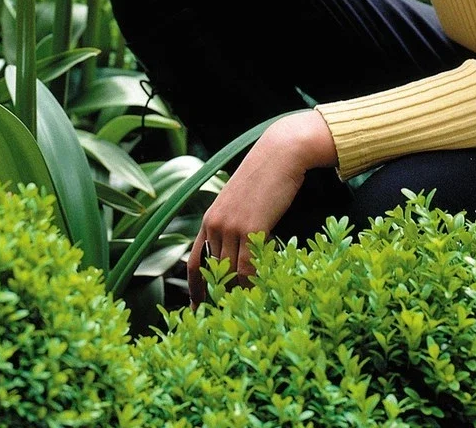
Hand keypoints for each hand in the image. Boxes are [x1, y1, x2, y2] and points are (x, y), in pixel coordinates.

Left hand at [187, 119, 324, 309]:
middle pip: (213, 275)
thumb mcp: (242, 202)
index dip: (195, 290)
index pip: (195, 263)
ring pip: (230, 275)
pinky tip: (259, 298)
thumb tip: (240, 253)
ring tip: (243, 318)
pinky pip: (248, 268)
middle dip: (218, 299)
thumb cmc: (266, 177)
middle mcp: (215, 224)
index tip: (197, 311)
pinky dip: (252, 286)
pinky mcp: (251, 227)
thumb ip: (235, 226)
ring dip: (236, 297)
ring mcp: (231, 226)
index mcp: (210, 219)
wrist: (280, 153)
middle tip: (223, 323)